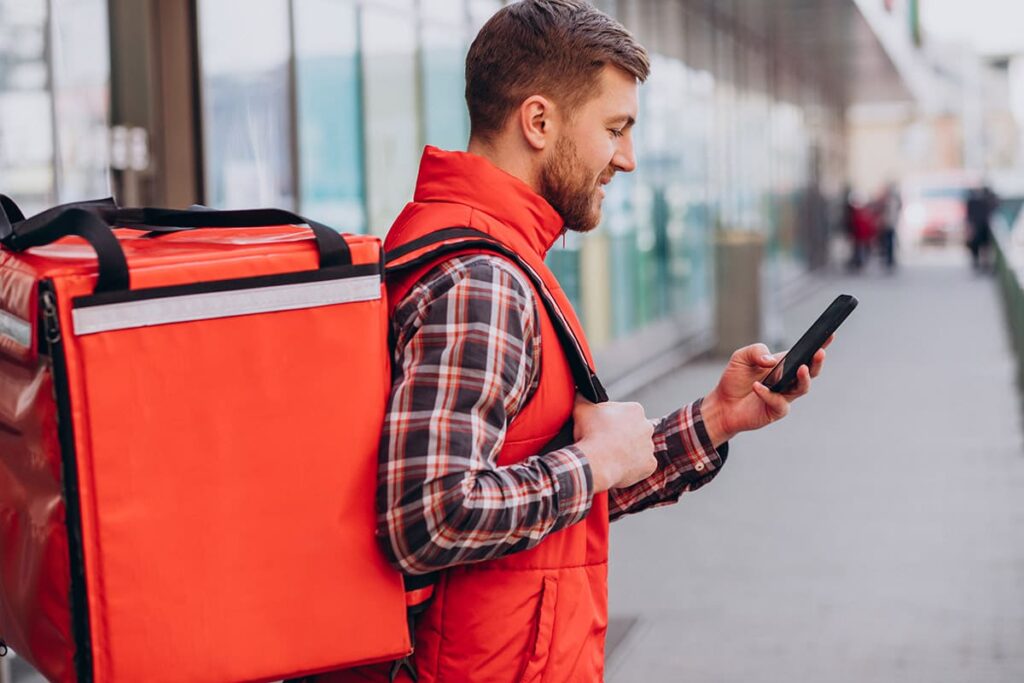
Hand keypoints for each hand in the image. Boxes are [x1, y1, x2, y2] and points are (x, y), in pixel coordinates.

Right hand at [572, 395, 655, 491]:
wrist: (596, 462)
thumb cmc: (591, 434)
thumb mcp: (582, 409)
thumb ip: (583, 397)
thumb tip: (579, 392)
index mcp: (634, 410)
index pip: (626, 413)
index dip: (613, 420)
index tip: (604, 427)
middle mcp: (647, 426)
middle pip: (635, 430)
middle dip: (624, 435)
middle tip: (607, 441)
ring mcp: (649, 447)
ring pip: (640, 448)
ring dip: (629, 451)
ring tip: (611, 456)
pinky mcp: (650, 464)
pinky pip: (642, 465)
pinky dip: (633, 467)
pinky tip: (619, 466)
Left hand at [701, 337, 830, 445]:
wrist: (722, 404)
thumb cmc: (734, 379)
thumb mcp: (741, 357)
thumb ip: (756, 351)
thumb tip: (772, 360)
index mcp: (783, 364)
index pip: (804, 353)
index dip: (819, 344)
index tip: (830, 334)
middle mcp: (788, 380)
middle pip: (810, 371)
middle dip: (817, 362)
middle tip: (819, 352)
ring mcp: (784, 396)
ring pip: (802, 388)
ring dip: (803, 378)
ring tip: (801, 368)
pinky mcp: (776, 410)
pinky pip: (778, 402)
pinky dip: (768, 394)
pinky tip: (757, 387)